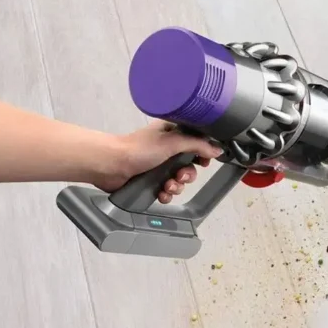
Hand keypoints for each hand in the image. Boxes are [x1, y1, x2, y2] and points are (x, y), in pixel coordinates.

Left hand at [95, 121, 221, 202]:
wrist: (111, 165)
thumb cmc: (136, 148)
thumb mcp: (173, 142)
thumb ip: (198, 145)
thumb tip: (216, 148)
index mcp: (173, 133)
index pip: (198, 142)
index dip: (203, 153)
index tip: (204, 161)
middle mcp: (168, 148)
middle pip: (191, 164)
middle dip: (187, 174)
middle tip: (181, 175)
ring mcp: (160, 165)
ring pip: (180, 179)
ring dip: (177, 185)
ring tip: (167, 185)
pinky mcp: (152, 180)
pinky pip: (168, 190)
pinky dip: (167, 193)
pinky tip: (162, 192)